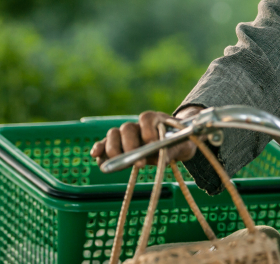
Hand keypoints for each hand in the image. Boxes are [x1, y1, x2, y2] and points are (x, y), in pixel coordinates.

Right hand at [89, 107, 204, 167]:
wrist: (176, 144)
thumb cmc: (180, 142)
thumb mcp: (183, 146)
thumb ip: (174, 149)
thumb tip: (160, 156)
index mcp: (156, 119)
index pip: (146, 118)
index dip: (147, 129)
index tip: (151, 142)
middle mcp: (138, 125)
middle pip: (127, 128)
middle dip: (130, 145)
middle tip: (138, 162)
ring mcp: (126, 134)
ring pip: (114, 134)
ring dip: (113, 148)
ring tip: (117, 163)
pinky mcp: (118, 145)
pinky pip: (105, 144)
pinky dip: (99, 149)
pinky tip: (96, 156)